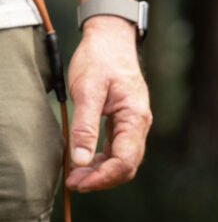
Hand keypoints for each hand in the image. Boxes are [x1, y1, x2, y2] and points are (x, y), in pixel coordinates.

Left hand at [66, 16, 151, 191]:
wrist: (111, 37)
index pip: (125, 162)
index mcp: (135, 119)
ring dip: (100, 172)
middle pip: (126, 167)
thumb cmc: (100, 58)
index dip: (103, 177)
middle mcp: (139, 126)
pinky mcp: (125, 124)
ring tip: (76, 175)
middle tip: (74, 183)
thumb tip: (81, 160)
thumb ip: (85, 126)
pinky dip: (101, 160)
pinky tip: (85, 160)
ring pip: (122, 162)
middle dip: (101, 179)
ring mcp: (134, 127)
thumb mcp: (88, 90)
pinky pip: (117, 151)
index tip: (80, 182)